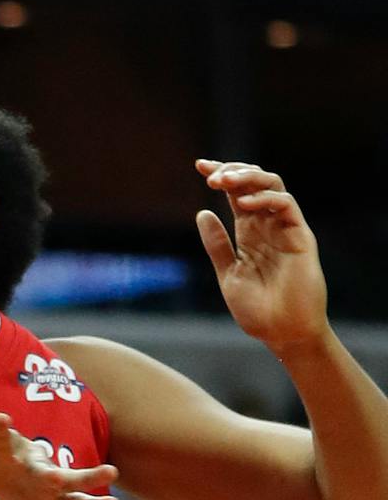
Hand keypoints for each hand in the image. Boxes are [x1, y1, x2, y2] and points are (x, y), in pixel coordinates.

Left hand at [195, 160, 330, 355]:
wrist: (282, 334)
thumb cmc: (257, 310)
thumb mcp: (227, 273)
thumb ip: (217, 244)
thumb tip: (202, 212)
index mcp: (249, 233)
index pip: (235, 194)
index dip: (221, 175)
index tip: (199, 165)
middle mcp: (268, 227)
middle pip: (255, 183)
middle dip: (233, 170)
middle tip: (209, 174)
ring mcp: (285, 231)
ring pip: (274, 186)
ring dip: (248, 178)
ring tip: (223, 181)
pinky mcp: (301, 239)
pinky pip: (288, 206)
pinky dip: (267, 197)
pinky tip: (245, 202)